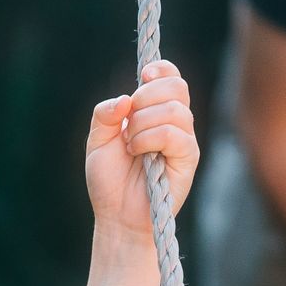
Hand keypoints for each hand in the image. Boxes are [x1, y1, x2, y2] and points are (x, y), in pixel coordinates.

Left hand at [85, 61, 198, 239]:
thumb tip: (125, 97)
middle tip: (128, 123)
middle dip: (145, 97)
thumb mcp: (97, 141)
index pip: (170, 77)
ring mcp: (184, 139)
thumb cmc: (109, 180)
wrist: (116, 215)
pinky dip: (149, 139)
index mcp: (155, 112)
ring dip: (142, 124)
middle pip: (176, 86)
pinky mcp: (188, 157)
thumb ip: (104, 114)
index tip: (142, 76)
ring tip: (130, 146)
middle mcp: (174, 122)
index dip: (160, 70)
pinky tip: (139, 154)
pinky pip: (172, 133)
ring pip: (173, 109)